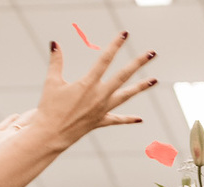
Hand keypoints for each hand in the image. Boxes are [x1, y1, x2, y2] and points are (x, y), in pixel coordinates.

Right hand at [30, 31, 157, 152]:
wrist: (51, 134)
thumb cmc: (49, 107)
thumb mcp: (51, 82)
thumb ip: (56, 62)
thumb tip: (54, 43)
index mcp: (88, 84)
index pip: (105, 60)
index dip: (115, 46)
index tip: (125, 35)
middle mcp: (100, 96)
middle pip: (123, 76)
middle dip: (138, 63)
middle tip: (151, 54)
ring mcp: (103, 109)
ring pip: (126, 95)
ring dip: (140, 87)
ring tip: (154, 80)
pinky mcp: (101, 121)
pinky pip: (118, 119)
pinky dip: (129, 119)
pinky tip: (140, 119)